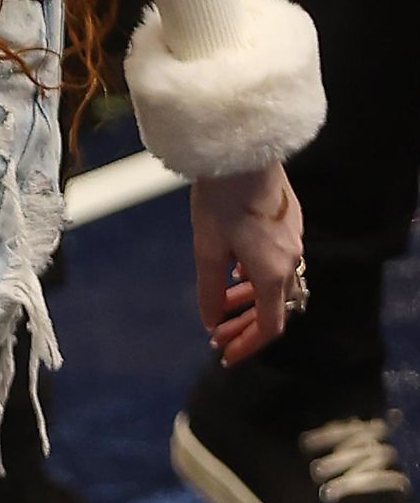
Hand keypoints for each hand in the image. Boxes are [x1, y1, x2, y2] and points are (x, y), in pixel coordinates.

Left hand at [191, 162, 304, 363]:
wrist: (244, 148)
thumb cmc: (221, 197)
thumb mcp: (207, 246)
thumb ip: (210, 289)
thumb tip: (210, 322)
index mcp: (273, 273)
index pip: (269, 325)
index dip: (247, 344)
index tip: (225, 354)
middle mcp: (290, 259)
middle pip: (274, 305)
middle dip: (245, 323)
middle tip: (218, 333)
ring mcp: (294, 237)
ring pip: (277, 281)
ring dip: (250, 297)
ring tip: (224, 302)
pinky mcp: (290, 217)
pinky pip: (279, 259)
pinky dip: (258, 273)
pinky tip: (238, 267)